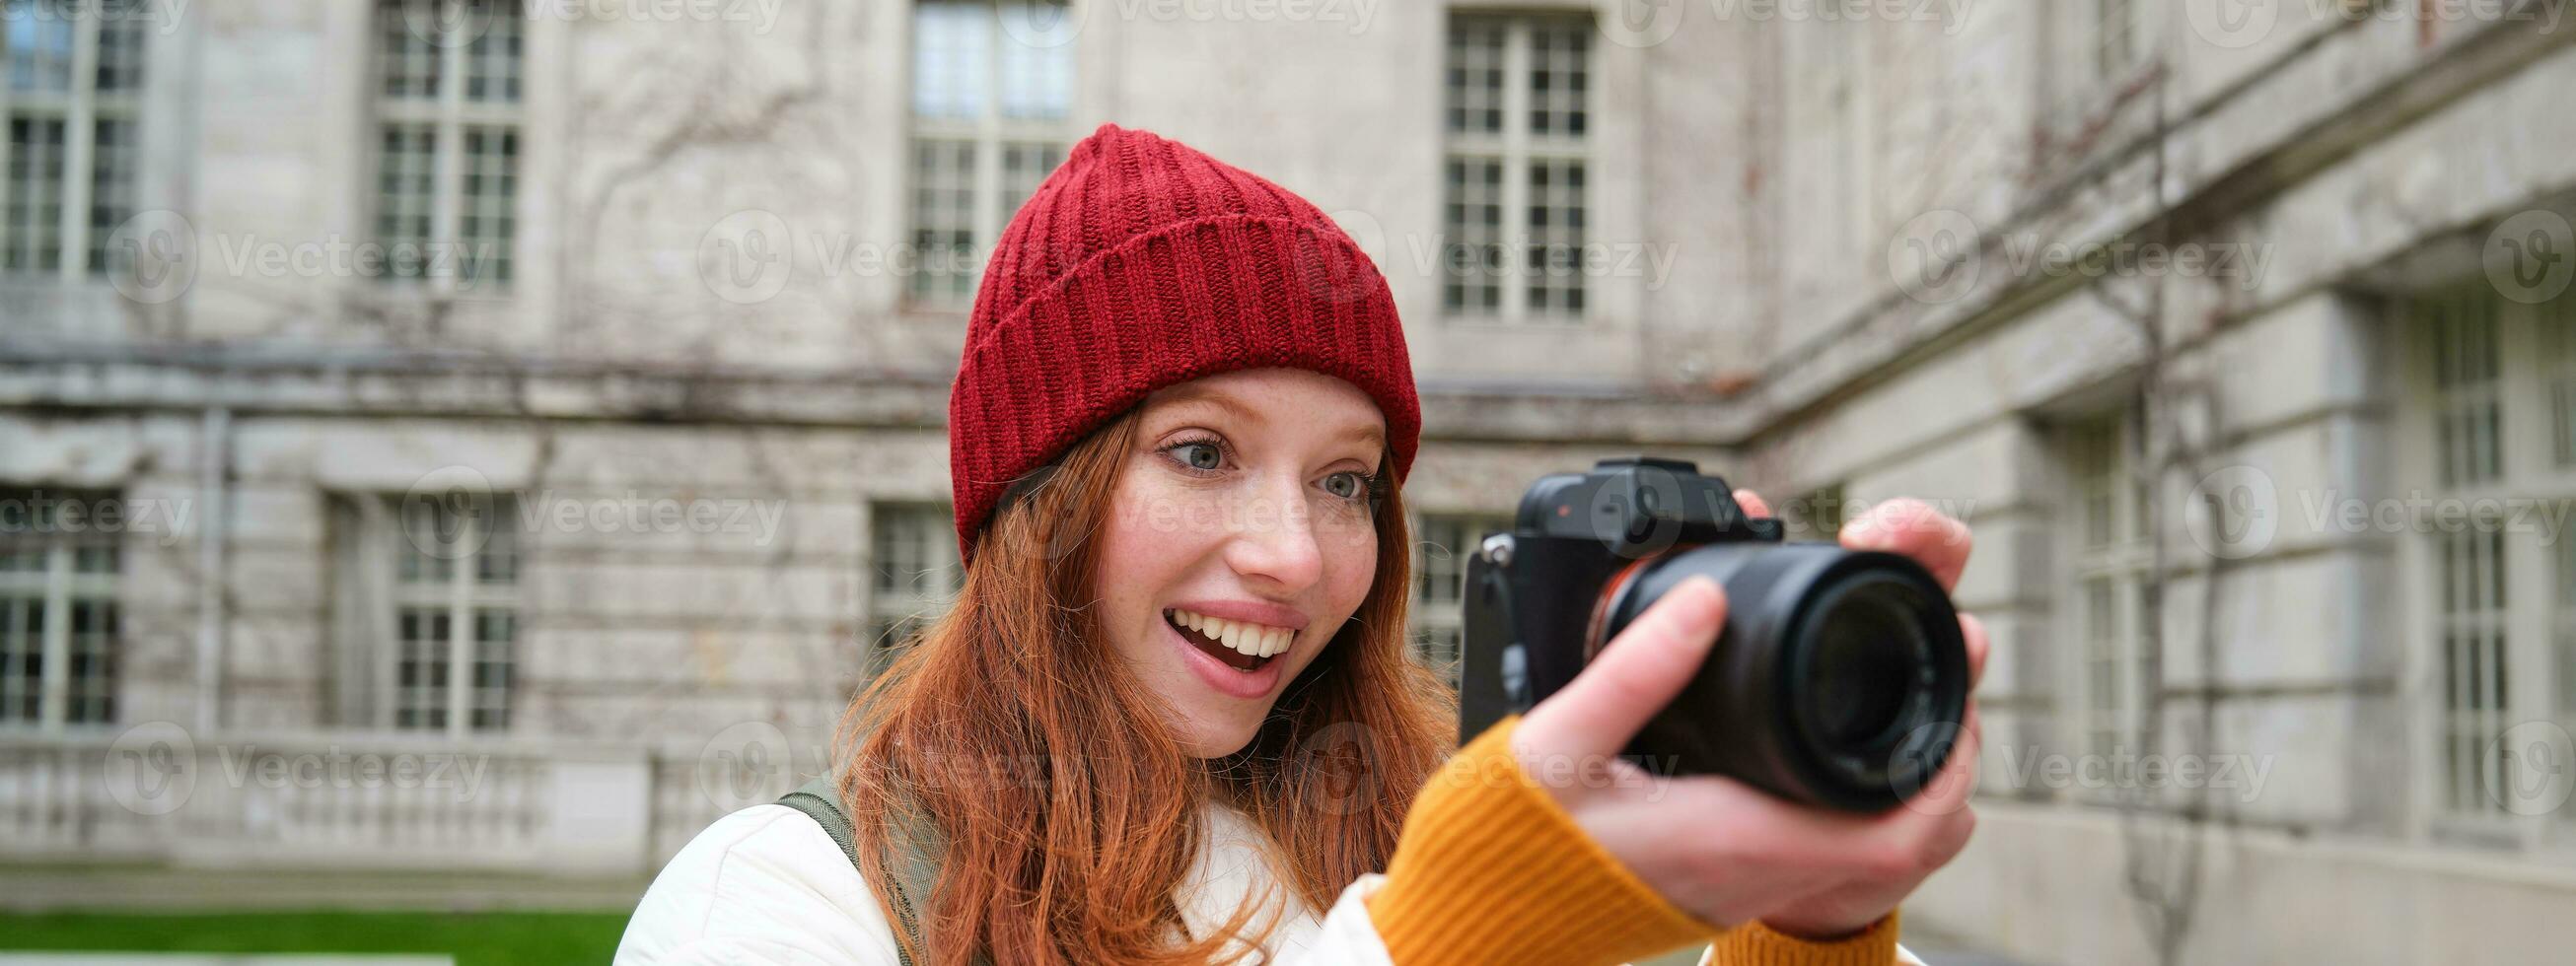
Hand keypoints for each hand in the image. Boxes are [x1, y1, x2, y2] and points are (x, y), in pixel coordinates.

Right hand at [1509, 495, 1987, 938]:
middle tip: (1948, 696)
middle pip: (1906, 851)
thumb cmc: (1508, 841)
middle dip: (1947, 775)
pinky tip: (1838, 762)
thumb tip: (1709, 598)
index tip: (1956, 704)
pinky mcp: (1727, 891)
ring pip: (1873, 863)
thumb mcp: (1559, 740)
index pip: (1889, 838)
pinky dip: (1863, 815)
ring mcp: (1743, 891)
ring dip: (1910, 800)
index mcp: (1729, 839)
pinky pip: (1829, 862)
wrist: (1477, 922)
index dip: (1944, 777)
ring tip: (1910, 721)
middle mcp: (1752, 876)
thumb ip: (1635, 668)